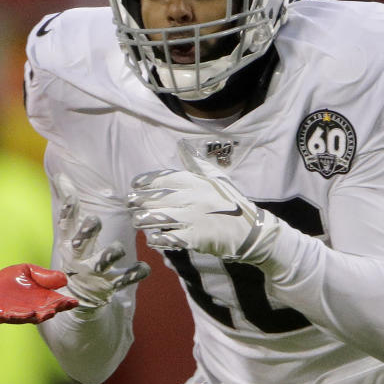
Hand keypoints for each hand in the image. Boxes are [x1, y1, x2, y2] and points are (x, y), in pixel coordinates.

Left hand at [0, 264, 78, 325]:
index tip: (74, 301)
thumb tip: (65, 279)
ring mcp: (18, 313)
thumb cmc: (6, 284)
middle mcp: (32, 308)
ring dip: (41, 315)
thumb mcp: (26, 272)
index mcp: (40, 298)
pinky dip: (21, 316)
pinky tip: (29, 313)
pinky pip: (13, 317)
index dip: (65, 302)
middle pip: (47, 310)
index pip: (56, 301)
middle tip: (62, 305)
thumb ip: (43, 275)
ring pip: (33, 316)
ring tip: (49, 312)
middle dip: (55, 308)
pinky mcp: (3, 315)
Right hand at [55, 174, 149, 309]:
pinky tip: (144, 268)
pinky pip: (124, 279)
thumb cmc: (77, 255)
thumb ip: (68, 206)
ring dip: (111, 253)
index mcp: (69, 242)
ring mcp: (94, 273)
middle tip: (95, 219)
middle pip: (80, 242)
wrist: (79, 296)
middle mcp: (78, 257)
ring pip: (102, 261)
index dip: (67, 209)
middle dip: (87, 231)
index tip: (72, 194)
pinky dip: (134, 273)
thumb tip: (60, 174)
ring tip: (118, 248)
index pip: (65, 223)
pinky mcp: (110, 285)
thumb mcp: (69, 233)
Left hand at [127, 141, 279, 261]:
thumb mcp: (218, 179)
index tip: (134, 185)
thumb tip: (181, 145)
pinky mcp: (195, 238)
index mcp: (197, 182)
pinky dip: (157, 238)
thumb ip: (197, 164)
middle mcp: (193, 197)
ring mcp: (193, 218)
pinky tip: (152, 238)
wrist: (252, 232)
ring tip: (137, 221)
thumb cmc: (232, 204)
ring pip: (158, 217)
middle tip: (130, 204)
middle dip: (139, 201)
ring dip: (143, 220)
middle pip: (156, 198)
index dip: (145, 182)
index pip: (164, 178)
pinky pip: (168, 237)